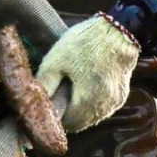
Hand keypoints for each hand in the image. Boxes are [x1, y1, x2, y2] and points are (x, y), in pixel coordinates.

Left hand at [36, 14, 139, 132]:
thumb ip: (44, 86)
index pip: (68, 125)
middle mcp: (104, 109)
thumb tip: (33, 104)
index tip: (50, 104)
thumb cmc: (83, 44)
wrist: (117, 30)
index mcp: (87, 103)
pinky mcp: (122, 95)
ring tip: (73, 89)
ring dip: (82, 109)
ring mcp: (115, 103)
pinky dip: (94, 102)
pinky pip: (104, 106)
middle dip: (68, 113)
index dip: (57, 116)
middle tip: (59, 95)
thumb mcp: (55, 61)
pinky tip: (88, 85)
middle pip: (81, 123)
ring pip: (93, 116)